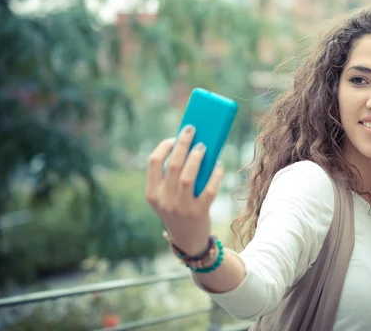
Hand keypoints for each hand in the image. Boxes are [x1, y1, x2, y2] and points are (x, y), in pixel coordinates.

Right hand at [145, 125, 224, 255]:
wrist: (188, 240)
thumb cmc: (179, 209)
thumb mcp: (168, 195)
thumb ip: (173, 176)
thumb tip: (191, 144)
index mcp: (152, 193)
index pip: (153, 163)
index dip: (164, 146)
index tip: (175, 137)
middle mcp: (164, 200)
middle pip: (173, 165)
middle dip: (183, 144)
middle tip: (192, 130)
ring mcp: (181, 207)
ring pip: (188, 177)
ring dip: (196, 158)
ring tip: (204, 146)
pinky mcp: (199, 212)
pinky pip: (208, 190)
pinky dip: (214, 175)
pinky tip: (219, 164)